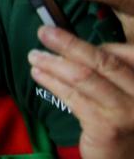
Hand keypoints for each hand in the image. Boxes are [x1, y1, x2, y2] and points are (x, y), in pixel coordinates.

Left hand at [29, 26, 133, 157]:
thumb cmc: (121, 121)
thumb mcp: (124, 93)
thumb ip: (111, 72)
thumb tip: (77, 47)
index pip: (127, 54)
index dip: (95, 43)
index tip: (68, 37)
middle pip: (103, 62)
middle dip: (69, 44)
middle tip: (44, 31)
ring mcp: (126, 111)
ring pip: (84, 78)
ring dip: (54, 63)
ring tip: (34, 55)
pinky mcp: (106, 127)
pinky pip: (74, 97)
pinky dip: (52, 82)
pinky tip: (38, 74)